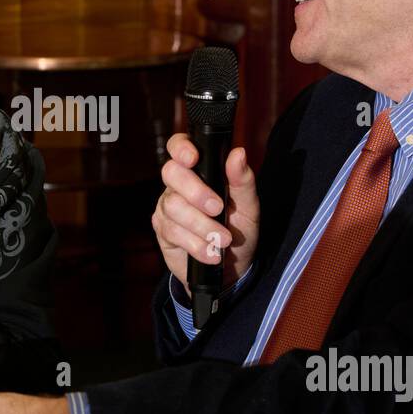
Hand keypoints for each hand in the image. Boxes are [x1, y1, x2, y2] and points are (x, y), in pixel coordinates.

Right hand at [151, 134, 259, 292]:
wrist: (232, 267)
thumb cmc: (239, 228)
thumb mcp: (248, 205)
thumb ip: (242, 180)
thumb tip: (238, 154)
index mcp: (199, 171)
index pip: (179, 146)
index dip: (181, 148)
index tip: (193, 158)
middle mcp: (178, 185)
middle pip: (171, 174)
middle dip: (196, 192)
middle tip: (218, 209)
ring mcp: (167, 208)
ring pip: (173, 207)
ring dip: (202, 225)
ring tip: (223, 240)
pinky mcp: (164, 231)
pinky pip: (173, 232)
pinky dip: (197, 245)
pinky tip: (211, 253)